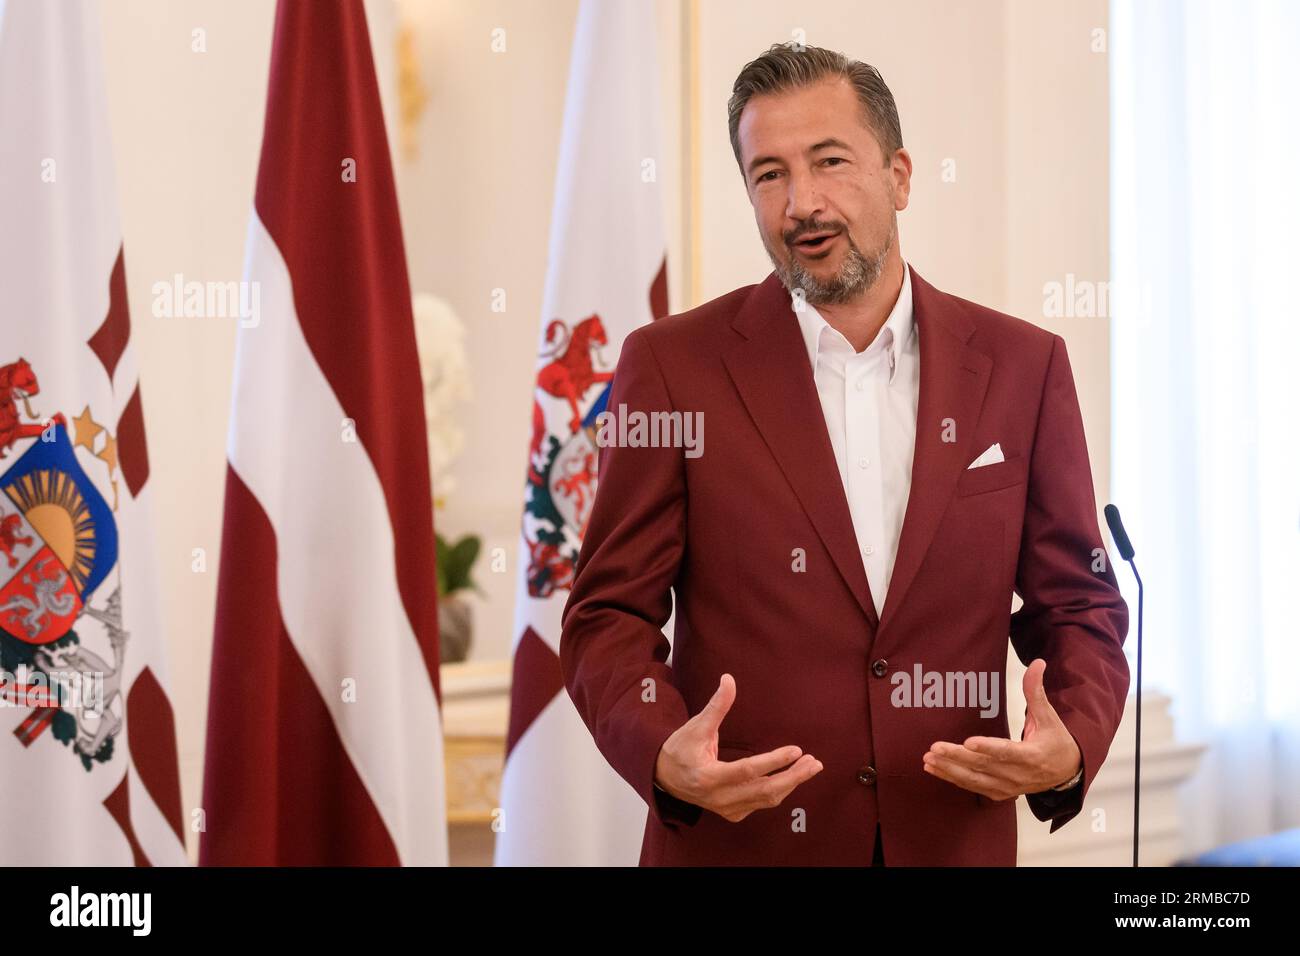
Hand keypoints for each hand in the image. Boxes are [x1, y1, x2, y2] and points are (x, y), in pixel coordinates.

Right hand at [654, 673, 822, 821]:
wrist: (665, 777)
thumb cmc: (681, 748)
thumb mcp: (696, 726)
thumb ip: (716, 706)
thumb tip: (729, 679)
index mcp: (708, 777)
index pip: (748, 771)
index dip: (773, 761)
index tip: (796, 750)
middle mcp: (719, 798)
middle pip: (764, 791)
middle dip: (793, 777)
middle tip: (814, 762)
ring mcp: (727, 809)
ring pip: (766, 800)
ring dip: (791, 784)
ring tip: (810, 767)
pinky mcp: (732, 813)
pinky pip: (761, 804)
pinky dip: (779, 791)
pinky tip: (792, 778)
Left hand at [921, 658, 1081, 799]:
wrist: (1066, 773)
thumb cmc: (1055, 741)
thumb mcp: (1049, 717)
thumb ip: (1036, 691)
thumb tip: (1037, 663)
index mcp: (1033, 756)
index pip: (1007, 752)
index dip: (988, 748)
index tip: (968, 742)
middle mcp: (1019, 775)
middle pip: (984, 766)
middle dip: (957, 757)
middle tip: (935, 747)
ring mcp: (1009, 786)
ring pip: (975, 780)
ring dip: (950, 770)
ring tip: (929, 759)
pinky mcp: (999, 792)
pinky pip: (973, 786)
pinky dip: (952, 779)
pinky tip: (934, 769)